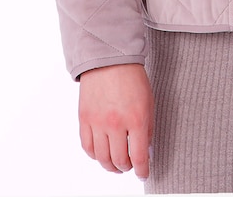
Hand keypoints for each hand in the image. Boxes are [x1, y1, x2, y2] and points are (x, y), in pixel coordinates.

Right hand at [78, 63, 154, 180]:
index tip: (143, 173)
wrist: (109, 59)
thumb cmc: (132, 77)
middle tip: (130, 166)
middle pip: (119, 161)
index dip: (142, 170)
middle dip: (126, 168)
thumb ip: (147, 127)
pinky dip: (94, 155)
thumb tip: (146, 149)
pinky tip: (101, 153)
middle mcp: (116, 124)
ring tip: (115, 165)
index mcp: (136, 119)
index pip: (139, 156)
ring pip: (102, 158)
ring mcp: (98, 122)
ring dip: (110, 166)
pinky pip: (87, 147)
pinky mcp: (84, 119)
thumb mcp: (148, 102)